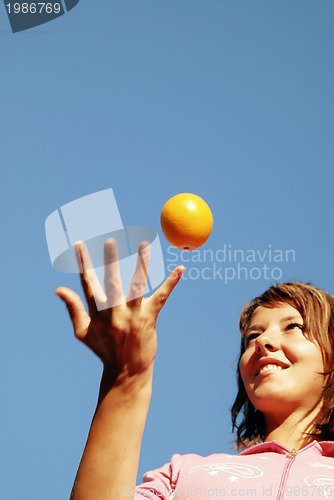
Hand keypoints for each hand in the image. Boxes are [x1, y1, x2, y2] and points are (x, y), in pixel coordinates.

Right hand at [56, 239, 183, 381]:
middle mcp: (114, 312)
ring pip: (137, 285)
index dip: (83, 263)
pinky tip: (180, 269)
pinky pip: (161, 297)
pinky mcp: (149, 318)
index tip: (80, 244)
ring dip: (141, 264)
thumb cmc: (104, 350)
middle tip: (110, 240)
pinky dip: (171, 282)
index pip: (88, 283)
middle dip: (110, 260)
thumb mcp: (83, 332)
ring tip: (144, 244)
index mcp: (97, 313)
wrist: (126, 373)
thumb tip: (58, 289)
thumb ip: (73, 308)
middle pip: (111, 282)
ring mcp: (132, 315)